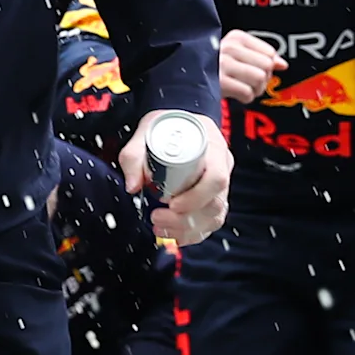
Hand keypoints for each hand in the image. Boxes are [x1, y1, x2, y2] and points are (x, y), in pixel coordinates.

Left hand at [121, 108, 233, 244]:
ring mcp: (220, 185)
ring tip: (160, 227)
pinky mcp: (213, 197)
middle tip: (156, 217)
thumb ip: (134, 156)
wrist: (181, 119)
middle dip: (185, 218)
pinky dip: (194, 234)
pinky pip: (211, 221)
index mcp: (213, 149)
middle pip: (214, 203)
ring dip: (187, 229)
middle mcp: (223, 167)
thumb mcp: (146, 131)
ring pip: (214, 216)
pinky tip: (174, 235)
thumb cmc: (168, 125)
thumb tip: (132, 187)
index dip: (196, 196)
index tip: (172, 204)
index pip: (216, 178)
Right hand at [215, 29, 286, 103]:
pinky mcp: (220, 82)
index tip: (257, 70)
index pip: (270, 52)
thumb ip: (262, 56)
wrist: (188, 78)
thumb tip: (283, 65)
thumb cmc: (215, 68)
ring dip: (255, 90)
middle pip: (267, 66)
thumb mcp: (238, 56)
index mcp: (236, 37)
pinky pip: (248, 93)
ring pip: (260, 79)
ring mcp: (223, 64)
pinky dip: (246, 98)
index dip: (267, 66)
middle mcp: (229, 47)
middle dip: (263, 79)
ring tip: (244, 89)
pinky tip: (237, 95)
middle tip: (250, 83)